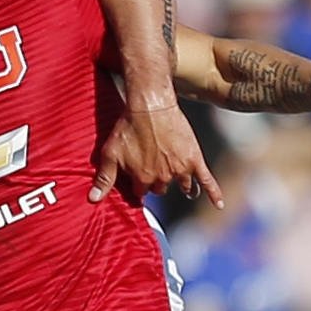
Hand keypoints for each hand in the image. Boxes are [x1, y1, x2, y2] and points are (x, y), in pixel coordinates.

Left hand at [92, 103, 223, 207]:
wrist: (151, 105)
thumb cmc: (128, 127)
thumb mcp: (110, 153)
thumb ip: (104, 178)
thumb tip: (92, 200)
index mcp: (142, 178)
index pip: (141, 191)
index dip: (138, 183)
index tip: (136, 177)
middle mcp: (162, 177)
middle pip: (160, 188)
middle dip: (156, 181)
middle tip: (152, 165)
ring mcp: (179, 169)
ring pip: (180, 185)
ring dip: (177, 182)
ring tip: (173, 176)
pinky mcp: (193, 159)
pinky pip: (206, 180)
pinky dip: (213, 193)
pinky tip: (218, 205)